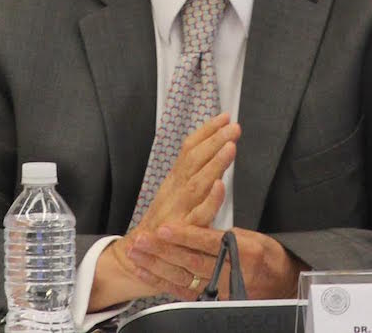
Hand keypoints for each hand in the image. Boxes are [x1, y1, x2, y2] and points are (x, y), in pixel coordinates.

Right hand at [88, 114, 240, 309]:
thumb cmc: (165, 221)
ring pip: (197, 182)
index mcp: (175, 178)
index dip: (207, 131)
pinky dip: (209, 200)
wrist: (138, 256)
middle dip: (214, 140)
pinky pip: (198, 215)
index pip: (190, 148)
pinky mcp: (182, 232)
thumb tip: (216, 146)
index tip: (225, 116)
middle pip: (193, 159)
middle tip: (233, 126)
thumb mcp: (175, 191)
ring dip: (214, 163)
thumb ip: (193, 171)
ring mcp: (178, 209)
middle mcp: (175, 189)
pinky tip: (220, 186)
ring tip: (231, 147)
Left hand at [127, 224, 307, 300]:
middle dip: (162, 250)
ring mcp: (219, 290)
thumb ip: (228, 232)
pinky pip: (182, 291)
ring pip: (182, 278)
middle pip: (190, 262)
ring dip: (156, 265)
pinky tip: (147, 271)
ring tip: (137, 252)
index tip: (165, 227)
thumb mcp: (255, 237)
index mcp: (242, 252)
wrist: (281, 285)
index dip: (184, 235)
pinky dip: (161, 281)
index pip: (207, 242)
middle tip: (142, 239)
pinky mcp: (211, 299)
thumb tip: (206, 221)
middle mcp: (229, 273)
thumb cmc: (268, 257)